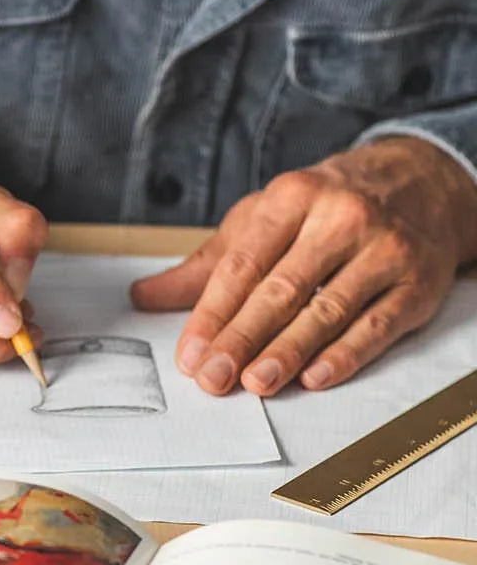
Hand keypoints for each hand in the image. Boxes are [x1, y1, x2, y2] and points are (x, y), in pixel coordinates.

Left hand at [130, 138, 476, 395]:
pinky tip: (314, 377)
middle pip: (282, 289)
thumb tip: (143, 296)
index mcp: (293, 197)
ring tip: (255, 383)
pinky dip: (345, 354)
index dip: (213, 312)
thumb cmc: (325, 208)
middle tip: (212, 378)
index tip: (189, 354)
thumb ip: (206, 265)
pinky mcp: (416, 283)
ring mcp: (383, 250)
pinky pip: (377, 325)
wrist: (421, 182)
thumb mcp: (264, 219)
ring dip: (288, 351)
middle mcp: (340, 218)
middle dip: (242, 338)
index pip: (244, 263)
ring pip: (327, 309)